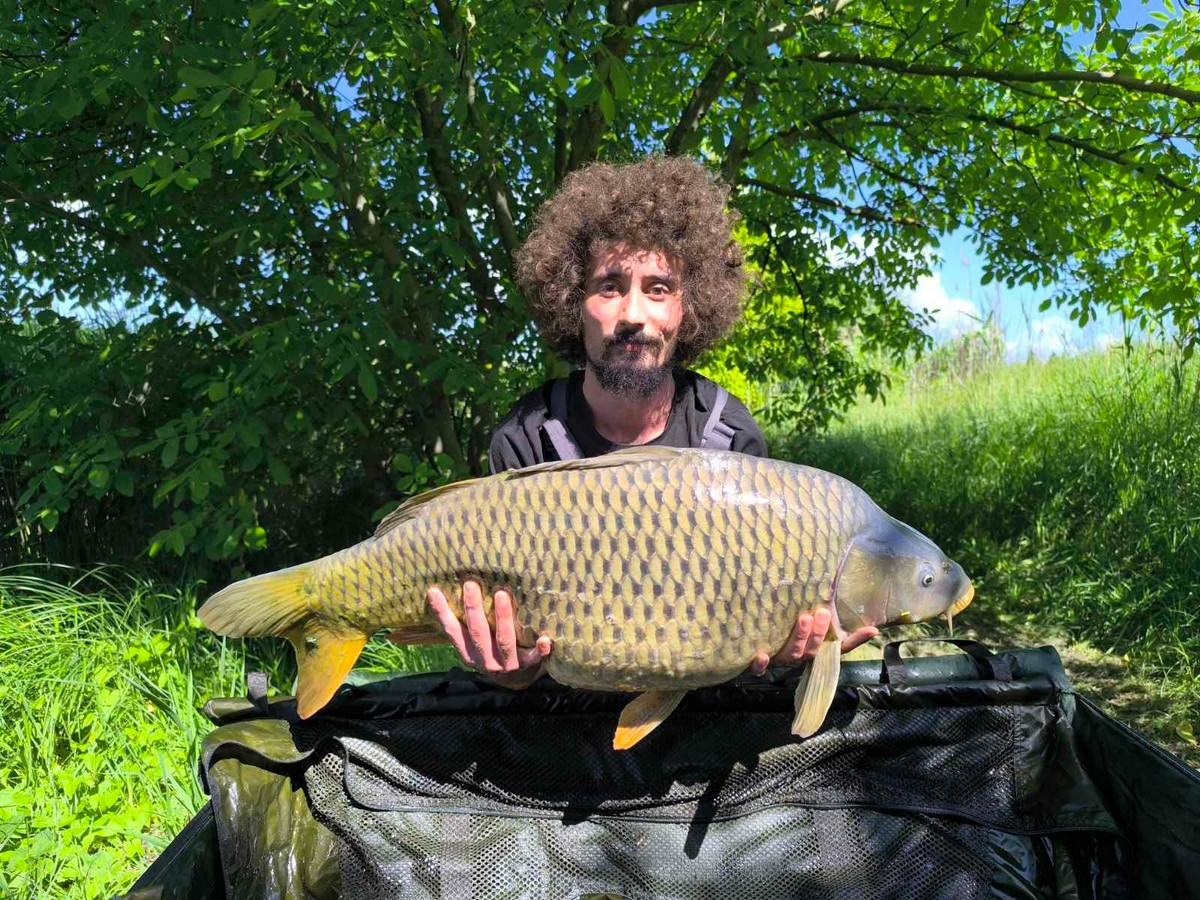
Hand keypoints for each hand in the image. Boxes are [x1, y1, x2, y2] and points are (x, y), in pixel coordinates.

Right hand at [415, 579, 551, 688]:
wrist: (517, 680)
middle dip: (474, 609)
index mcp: (469, 653)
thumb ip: (467, 624)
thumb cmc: (493, 651)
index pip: (453, 632)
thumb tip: (448, 590)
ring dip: (502, 618)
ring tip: (501, 595)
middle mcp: (486, 660)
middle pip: (478, 633)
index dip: (442, 613)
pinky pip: (535, 658)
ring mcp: (507, 664)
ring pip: (504, 640)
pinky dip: (540, 649)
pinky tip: (545, 640)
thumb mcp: (475, 644)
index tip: (434, 592)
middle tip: (471, 584)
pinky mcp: (529, 665)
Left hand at [747, 607, 878, 676]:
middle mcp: (798, 655)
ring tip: (803, 618)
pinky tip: (762, 655)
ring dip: (799, 639)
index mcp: (813, 648)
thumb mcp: (811, 622)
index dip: (854, 640)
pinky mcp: (758, 664)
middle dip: (818, 633)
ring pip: (791, 655)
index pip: (837, 648)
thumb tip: (872, 623)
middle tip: (821, 613)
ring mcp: (779, 660)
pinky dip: (761, 664)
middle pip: (812, 650)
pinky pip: (759, 669)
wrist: (750, 645)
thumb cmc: (787, 631)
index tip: (870, 629)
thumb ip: (832, 618)